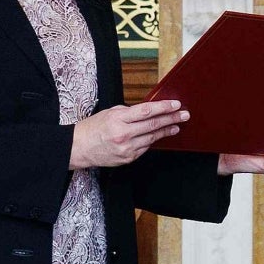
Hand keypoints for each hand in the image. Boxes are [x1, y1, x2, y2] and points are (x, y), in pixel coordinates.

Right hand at [72, 100, 188, 169]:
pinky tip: (158, 136)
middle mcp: (123, 134)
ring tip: (176, 126)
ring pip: (152, 137)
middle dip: (171, 119)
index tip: (175, 104)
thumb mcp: (110, 113)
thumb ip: (129, 112)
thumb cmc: (93, 128)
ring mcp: (126, 148)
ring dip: (166, 131)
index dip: (163, 107)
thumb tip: (149, 111)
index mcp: (118, 119)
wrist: (79, 148)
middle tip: (184, 115)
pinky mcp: (128, 158)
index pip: (147, 111)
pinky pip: (144, 147)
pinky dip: (152, 140)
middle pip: (153, 125)